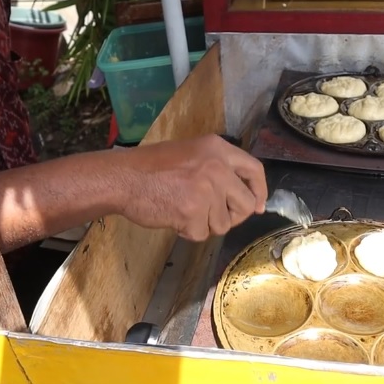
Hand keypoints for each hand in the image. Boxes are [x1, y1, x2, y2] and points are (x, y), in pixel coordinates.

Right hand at [118, 134, 267, 240]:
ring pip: (223, 224)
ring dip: (206, 224)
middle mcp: (217, 167)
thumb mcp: (191, 153)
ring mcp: (206, 190)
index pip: (254, 170)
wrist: (124, 179)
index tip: (258, 206)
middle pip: (246, 204)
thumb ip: (219, 168)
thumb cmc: (152, 167)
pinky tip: (174, 217)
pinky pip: (202, 234)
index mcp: (218, 149)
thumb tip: (248, 198)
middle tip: (214, 216)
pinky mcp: (193, 212)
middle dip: (233, 216)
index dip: (259, 191)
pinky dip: (188, 232)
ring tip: (184, 211)